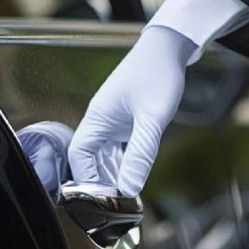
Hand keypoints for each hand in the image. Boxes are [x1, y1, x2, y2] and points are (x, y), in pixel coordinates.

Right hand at [68, 25, 196, 195]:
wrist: (169, 46)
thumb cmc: (157, 73)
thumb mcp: (152, 118)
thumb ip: (141, 153)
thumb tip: (130, 188)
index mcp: (98, 117)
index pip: (79, 155)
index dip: (86, 178)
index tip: (102, 197)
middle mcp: (101, 120)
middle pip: (89, 158)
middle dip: (99, 180)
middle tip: (116, 202)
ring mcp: (113, 120)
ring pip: (104, 154)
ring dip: (112, 173)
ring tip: (124, 195)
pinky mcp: (126, 119)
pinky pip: (117, 147)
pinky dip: (123, 162)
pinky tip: (132, 174)